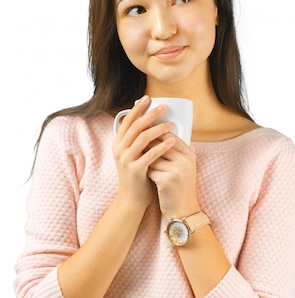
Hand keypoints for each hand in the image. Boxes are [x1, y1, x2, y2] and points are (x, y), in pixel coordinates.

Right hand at [112, 95, 175, 209]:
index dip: (137, 108)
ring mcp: (125, 160)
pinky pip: (150, 154)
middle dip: (151, 114)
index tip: (148, 98)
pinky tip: (173, 141)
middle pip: (136, 126)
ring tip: (173, 124)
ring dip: (159, 129)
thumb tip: (151, 122)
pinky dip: (162, 146)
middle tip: (165, 107)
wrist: (131, 199)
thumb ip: (138, 141)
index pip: (127, 121)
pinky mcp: (135, 170)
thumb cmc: (137, 175)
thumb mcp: (133, 155)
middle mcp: (119, 149)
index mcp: (117, 143)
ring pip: (143, 138)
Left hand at [147, 135, 199, 218]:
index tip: (144, 135)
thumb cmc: (181, 188)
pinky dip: (146, 173)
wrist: (184, 211)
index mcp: (189, 154)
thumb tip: (168, 133)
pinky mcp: (167, 180)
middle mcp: (185, 160)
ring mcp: (177, 170)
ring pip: (152, 157)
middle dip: (147, 146)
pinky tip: (146, 177)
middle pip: (159, 144)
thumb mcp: (186, 168)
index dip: (155, 133)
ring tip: (143, 165)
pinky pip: (150, 170)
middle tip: (138, 149)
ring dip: (145, 161)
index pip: (169, 135)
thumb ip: (180, 151)